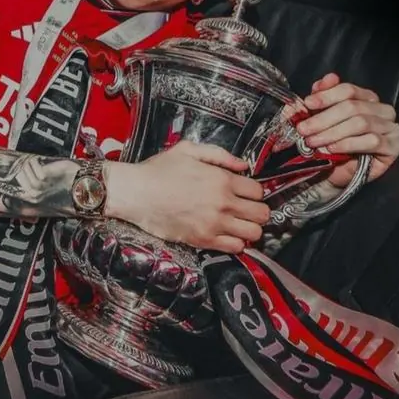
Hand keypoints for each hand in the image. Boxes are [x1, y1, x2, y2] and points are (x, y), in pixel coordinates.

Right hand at [105, 140, 270, 253]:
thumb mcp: (188, 150)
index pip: (259, 191)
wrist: (136, 193)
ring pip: (254, 234)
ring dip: (250, 229)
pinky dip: (236, 243)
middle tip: (247, 210)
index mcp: (222, 179)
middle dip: (258, 211)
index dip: (255, 192)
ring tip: (239, 224)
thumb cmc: (159, 170)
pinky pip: (235, 248)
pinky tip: (226, 234)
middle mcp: (223, 203)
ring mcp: (214, 224)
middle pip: (262, 214)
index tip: (247, 193)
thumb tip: (243, 165)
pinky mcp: (203, 240)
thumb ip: (220, 155)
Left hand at [298, 72, 398, 187]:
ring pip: (360, 123)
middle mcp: (382, 110)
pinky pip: (371, 141)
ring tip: (314, 141)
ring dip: (333, 132)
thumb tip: (325, 80)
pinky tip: (333, 148)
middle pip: (352, 107)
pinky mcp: (393, 147)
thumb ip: (323, 97)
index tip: (308, 104)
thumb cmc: (332, 142)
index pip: (348, 90)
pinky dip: (348, 144)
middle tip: (304, 129)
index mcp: (367, 97)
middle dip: (324, 119)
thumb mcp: (322, 117)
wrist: (337, 173)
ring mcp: (390, 128)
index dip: (327, 96)